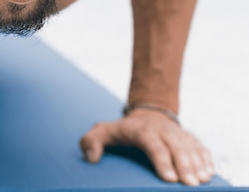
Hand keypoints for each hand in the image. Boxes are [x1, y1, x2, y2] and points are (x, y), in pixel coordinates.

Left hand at [80, 108, 214, 185]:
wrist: (146, 114)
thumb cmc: (121, 130)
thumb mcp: (101, 132)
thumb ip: (90, 142)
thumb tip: (91, 158)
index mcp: (141, 130)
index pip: (153, 144)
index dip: (162, 160)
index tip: (169, 178)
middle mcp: (162, 130)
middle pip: (176, 146)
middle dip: (185, 165)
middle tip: (191, 184)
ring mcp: (177, 133)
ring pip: (190, 147)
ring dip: (198, 164)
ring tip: (202, 181)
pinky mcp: (188, 138)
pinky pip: (200, 147)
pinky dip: (206, 158)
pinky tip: (209, 172)